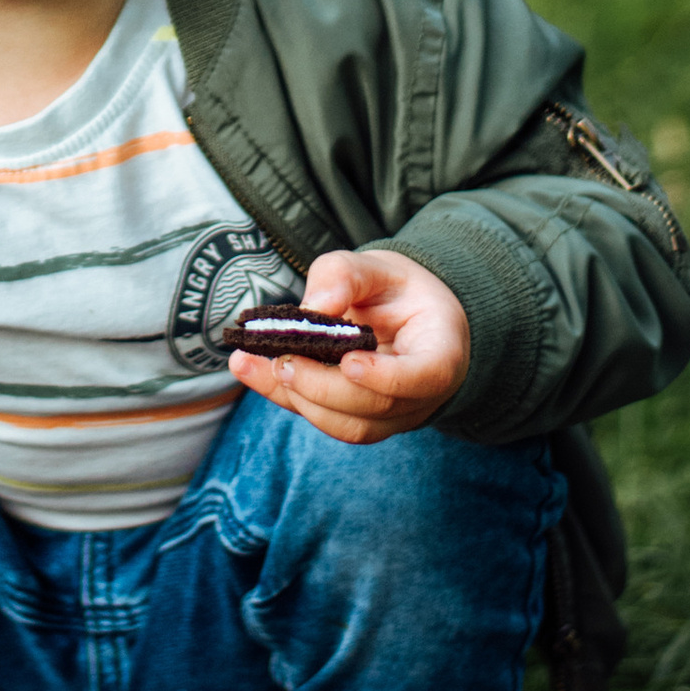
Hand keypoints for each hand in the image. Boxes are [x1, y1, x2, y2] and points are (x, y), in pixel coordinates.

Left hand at [226, 246, 469, 444]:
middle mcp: (420, 396)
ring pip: (346, 425)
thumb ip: (345, 275)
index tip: (349, 362)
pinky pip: (322, 418)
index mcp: (441, 351)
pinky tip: (248, 368)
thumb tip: (311, 308)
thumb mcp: (377, 265)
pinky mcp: (356, 420)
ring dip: (297, 398)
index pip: (425, 377)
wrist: (403, 316)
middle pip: (376, 407)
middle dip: (323, 387)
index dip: (387, 378)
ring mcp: (391, 417)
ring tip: (253, 363)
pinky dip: (283, 397)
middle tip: (282, 359)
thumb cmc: (396, 290)